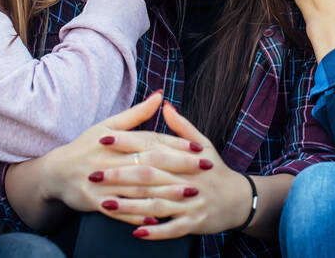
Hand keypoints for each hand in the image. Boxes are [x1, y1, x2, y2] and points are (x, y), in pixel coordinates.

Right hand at [31, 91, 207, 217]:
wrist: (54, 172)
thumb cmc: (86, 146)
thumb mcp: (108, 125)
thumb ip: (137, 114)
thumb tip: (161, 95)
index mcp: (118, 140)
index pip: (152, 141)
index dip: (177, 145)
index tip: (200, 149)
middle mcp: (111, 159)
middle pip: (150, 163)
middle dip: (179, 166)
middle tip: (205, 169)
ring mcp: (102, 182)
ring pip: (138, 188)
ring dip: (165, 191)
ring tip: (189, 193)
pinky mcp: (94, 202)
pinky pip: (118, 211)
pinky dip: (137, 216)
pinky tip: (157, 219)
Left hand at [104, 101, 252, 239]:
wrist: (240, 200)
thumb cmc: (216, 170)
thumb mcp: (204, 144)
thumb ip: (181, 127)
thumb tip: (164, 103)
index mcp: (186, 157)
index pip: (152, 146)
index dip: (127, 142)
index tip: (103, 139)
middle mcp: (188, 178)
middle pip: (150, 175)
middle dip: (120, 174)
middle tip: (94, 173)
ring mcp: (191, 202)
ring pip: (157, 203)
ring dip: (130, 204)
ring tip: (105, 204)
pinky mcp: (194, 223)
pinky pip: (172, 228)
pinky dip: (155, 230)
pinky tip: (136, 231)